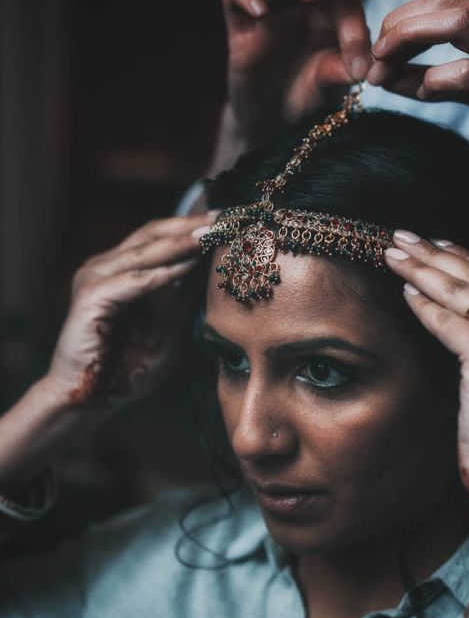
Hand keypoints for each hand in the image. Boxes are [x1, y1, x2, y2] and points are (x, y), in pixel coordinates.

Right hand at [45, 213, 213, 412]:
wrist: (90, 399)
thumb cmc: (130, 366)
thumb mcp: (168, 328)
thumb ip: (181, 299)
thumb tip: (203, 270)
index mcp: (123, 270)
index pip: (160, 237)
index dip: (192, 227)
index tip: (228, 220)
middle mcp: (106, 267)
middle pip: (152, 233)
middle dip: (190, 225)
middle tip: (223, 218)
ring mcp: (95, 279)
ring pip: (144, 252)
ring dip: (180, 242)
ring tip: (211, 233)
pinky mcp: (91, 298)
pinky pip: (134, 281)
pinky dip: (162, 274)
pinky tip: (188, 266)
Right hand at [213, 0, 370, 168]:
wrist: (271, 119)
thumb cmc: (306, 96)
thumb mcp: (326, 88)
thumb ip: (340, 73)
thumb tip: (361, 70)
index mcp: (331, 12)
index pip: (346, 1)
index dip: (354, 17)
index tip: (361, 36)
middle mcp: (301, 1)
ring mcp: (271, 6)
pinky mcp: (240, 20)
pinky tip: (260, 11)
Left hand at [368, 0, 468, 191]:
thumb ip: (454, 75)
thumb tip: (400, 78)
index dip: (403, 19)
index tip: (380, 50)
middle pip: (443, 0)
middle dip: (397, 25)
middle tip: (373, 57)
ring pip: (454, 22)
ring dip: (407, 41)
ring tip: (381, 69)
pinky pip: (467, 74)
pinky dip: (434, 80)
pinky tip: (422, 94)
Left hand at [384, 232, 468, 494]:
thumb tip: (468, 299)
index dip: (468, 257)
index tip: (439, 243)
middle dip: (437, 253)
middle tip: (405, 236)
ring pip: (463, 291)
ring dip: (422, 269)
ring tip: (394, 253)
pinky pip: (448, 319)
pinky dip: (422, 304)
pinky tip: (404, 290)